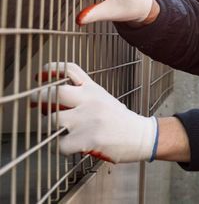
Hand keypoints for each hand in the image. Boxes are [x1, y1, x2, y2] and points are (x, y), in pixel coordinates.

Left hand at [31, 63, 157, 163]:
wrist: (142, 136)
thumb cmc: (121, 121)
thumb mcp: (103, 99)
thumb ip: (82, 96)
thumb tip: (51, 102)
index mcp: (93, 90)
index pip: (69, 70)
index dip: (50, 70)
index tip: (40, 76)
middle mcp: (90, 101)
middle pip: (54, 92)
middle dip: (38, 99)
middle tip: (35, 104)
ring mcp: (89, 120)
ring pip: (51, 120)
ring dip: (46, 127)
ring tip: (54, 130)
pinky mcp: (89, 139)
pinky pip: (60, 145)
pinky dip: (60, 148)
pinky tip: (67, 146)